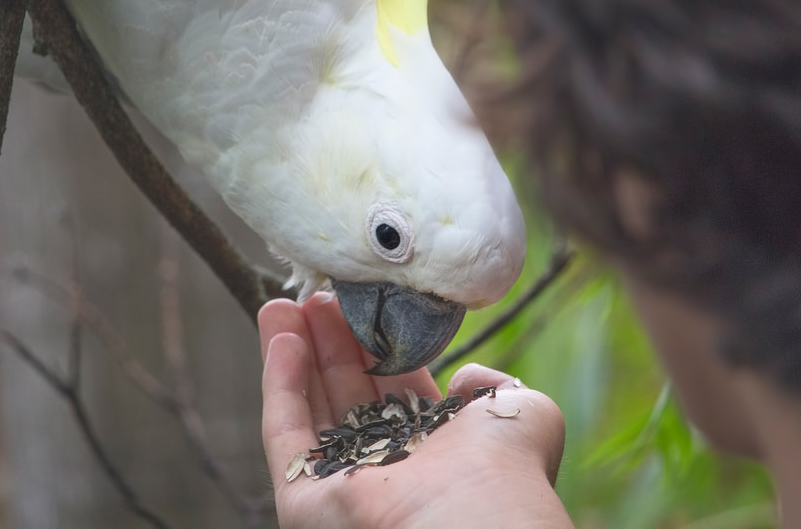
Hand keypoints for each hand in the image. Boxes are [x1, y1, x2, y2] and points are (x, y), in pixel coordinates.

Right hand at [259, 294, 573, 528]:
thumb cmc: (506, 469)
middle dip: (327, 340)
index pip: (391, 385)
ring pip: (309, 407)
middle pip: (345, 390)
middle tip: (314, 293)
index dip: (372, 341)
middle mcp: (386, 461)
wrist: (476, 516)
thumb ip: (493, 385)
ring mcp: (342, 480)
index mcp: (433, 445)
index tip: (356, 301)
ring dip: (293, 352)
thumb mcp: (521, 410)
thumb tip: (464, 378)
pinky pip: (285, 432)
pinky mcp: (304, 497)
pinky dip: (279, 383)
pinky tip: (282, 335)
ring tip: (281, 304)